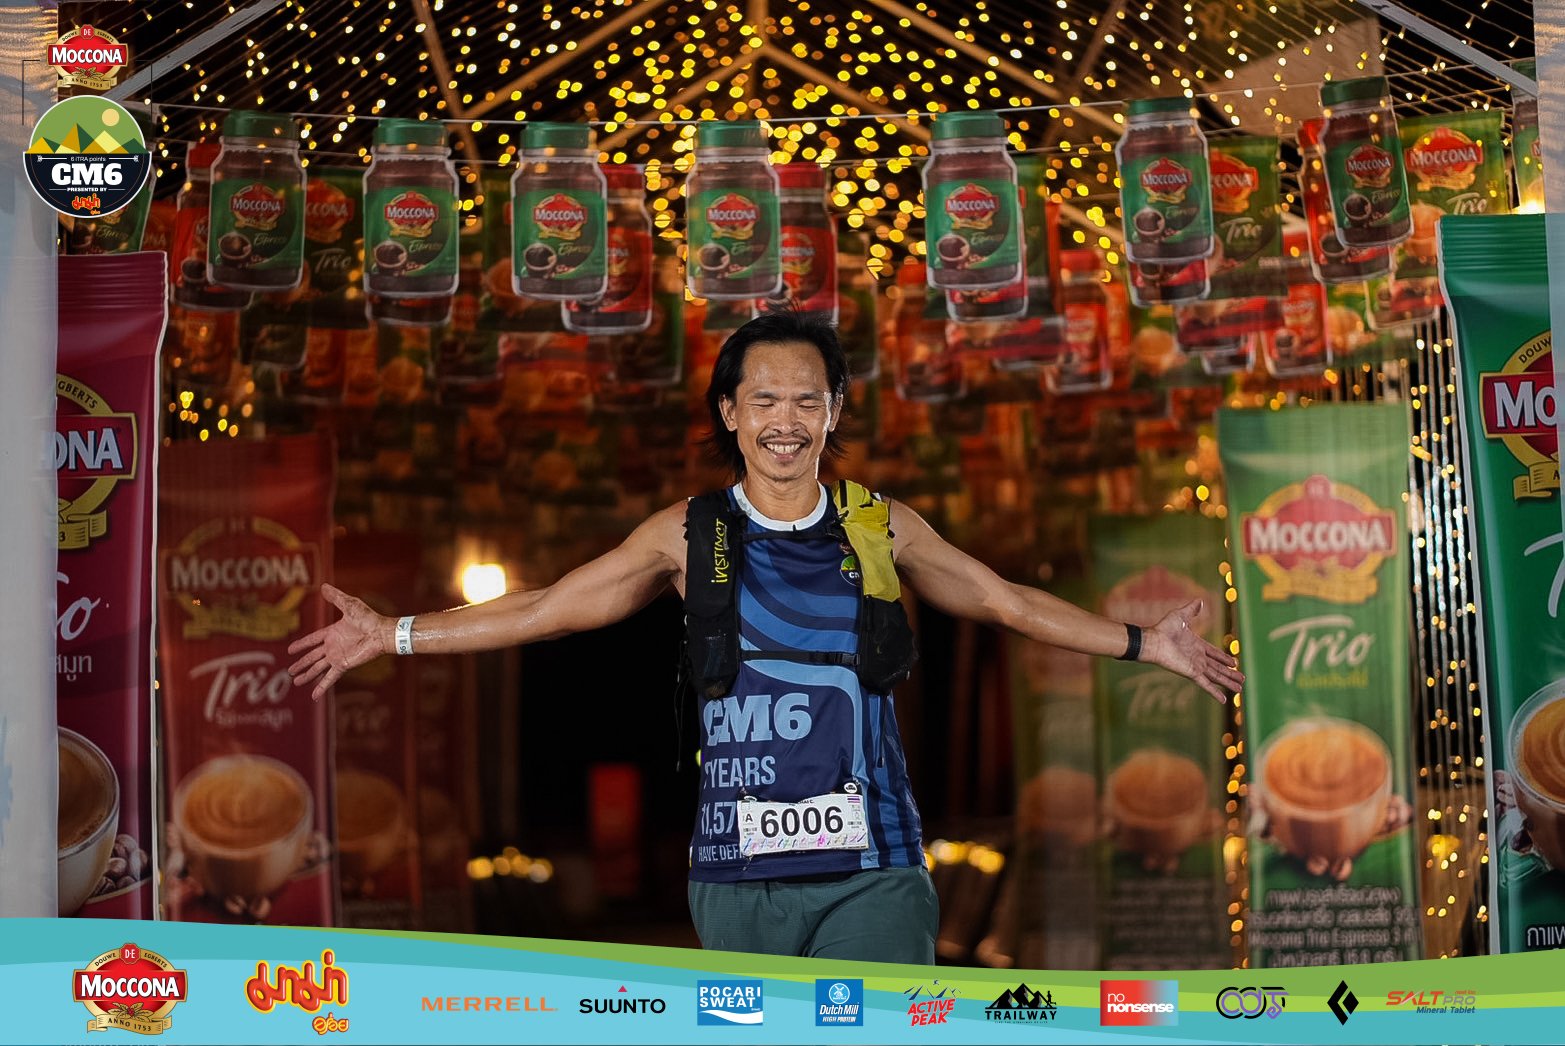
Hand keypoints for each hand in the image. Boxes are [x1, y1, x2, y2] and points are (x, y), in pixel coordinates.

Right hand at [286, 584, 392, 700]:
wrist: (381, 632)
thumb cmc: (368, 618)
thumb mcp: (349, 605)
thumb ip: (336, 597)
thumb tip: (323, 586)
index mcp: (332, 633)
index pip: (312, 640)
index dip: (301, 644)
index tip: (290, 650)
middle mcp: (333, 646)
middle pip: (312, 657)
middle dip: (301, 663)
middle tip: (289, 671)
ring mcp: (337, 657)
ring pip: (317, 668)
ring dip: (307, 675)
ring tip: (295, 682)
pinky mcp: (343, 665)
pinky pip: (329, 678)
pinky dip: (321, 686)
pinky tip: (313, 696)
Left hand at [1143, 598, 1243, 704]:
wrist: (1154, 641)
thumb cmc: (1164, 628)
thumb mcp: (1180, 616)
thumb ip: (1191, 610)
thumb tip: (1200, 601)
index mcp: (1197, 645)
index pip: (1214, 653)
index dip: (1224, 658)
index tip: (1234, 663)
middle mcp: (1198, 658)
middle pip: (1218, 668)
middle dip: (1230, 673)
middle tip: (1242, 678)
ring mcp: (1196, 666)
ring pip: (1216, 677)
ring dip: (1228, 683)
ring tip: (1240, 688)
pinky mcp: (1192, 673)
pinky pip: (1206, 684)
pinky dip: (1215, 692)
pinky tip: (1224, 700)